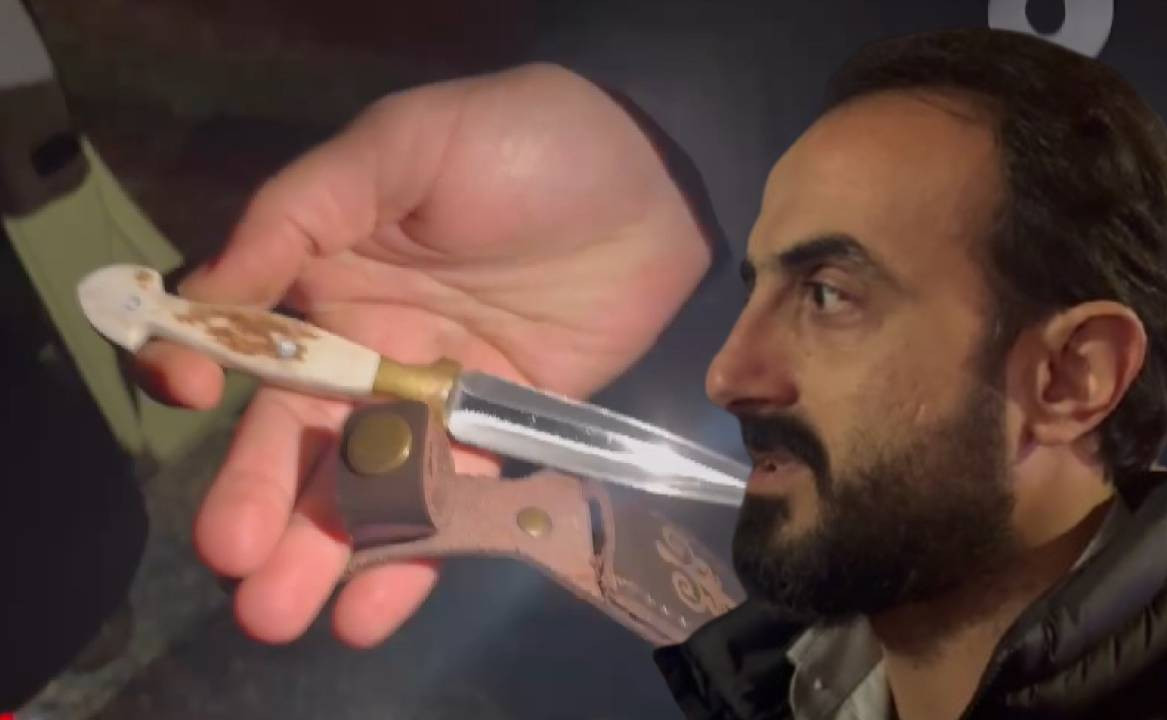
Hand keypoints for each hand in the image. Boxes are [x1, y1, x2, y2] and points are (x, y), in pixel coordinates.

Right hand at [138, 63, 710, 647]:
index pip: (243, 337)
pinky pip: (456, 499)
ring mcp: (436, 397)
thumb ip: (299, 212)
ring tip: (280, 610)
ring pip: (367, 483)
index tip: (193, 393)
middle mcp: (368, 347)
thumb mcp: (399, 146)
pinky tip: (373, 606)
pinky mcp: (505, 431)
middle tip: (234, 561)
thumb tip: (200, 294)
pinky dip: (419, 551)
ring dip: (323, 547)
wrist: (652, 179)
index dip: (203, 366)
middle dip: (259, 497)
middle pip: (295, 432)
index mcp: (325, 275)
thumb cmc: (518, 143)